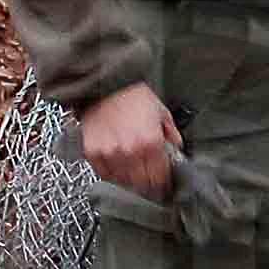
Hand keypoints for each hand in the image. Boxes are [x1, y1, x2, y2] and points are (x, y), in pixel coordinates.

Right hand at [76, 82, 180, 202]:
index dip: (164, 181)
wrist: (104, 85)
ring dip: (131, 180)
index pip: (160, 176)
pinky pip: (105, 174)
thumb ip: (172, 135)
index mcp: (150, 142)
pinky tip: (118, 166)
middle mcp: (130, 151)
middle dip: (148, 183)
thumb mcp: (161, 112)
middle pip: (142, 183)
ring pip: (123, 182)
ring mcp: (110, 154)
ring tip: (134, 172)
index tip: (164, 182)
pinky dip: (112, 174)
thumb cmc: (132, 95)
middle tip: (150, 179)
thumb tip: (176, 150)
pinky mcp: (93, 153)